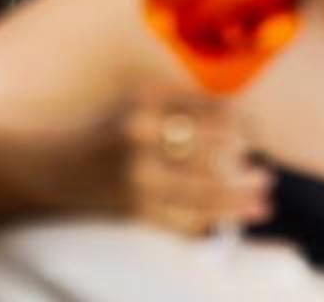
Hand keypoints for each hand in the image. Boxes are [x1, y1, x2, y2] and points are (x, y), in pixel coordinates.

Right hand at [113, 91, 269, 236]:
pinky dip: (208, 221)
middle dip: (244, 168)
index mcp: (145, 101)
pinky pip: (183, 219)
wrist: (56, 169)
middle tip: (266, 176)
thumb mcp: (137, 101)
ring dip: (238, 200)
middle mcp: (141, 135)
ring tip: (263, 204)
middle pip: (210, 151)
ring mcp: (138, 175)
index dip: (241, 124)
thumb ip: (181, 104)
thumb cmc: (106, 131)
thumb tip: (239, 118)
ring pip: (202, 191)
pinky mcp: (135, 209)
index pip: (208, 110)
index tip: (255, 135)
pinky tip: (226, 220)